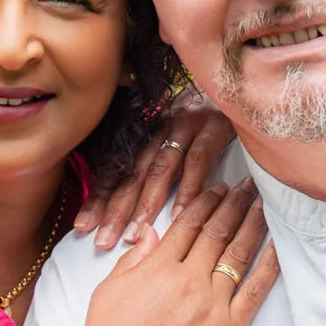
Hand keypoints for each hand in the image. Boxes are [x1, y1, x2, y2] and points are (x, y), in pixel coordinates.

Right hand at [65, 182, 279, 325]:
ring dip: (253, 225)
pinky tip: (279, 246)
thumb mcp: (108, 293)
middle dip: (234, 205)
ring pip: (238, 255)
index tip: (218, 189)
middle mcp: (189, 281)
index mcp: (158, 268)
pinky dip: (269, 266)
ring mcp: (212, 305)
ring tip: (264, 205)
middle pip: (217, 233)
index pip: (188, 224)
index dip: (206, 202)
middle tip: (248, 187)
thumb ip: (133, 261)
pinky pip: (256, 291)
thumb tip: (153, 233)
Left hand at [74, 102, 236, 249]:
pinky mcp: (214, 126)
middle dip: (116, 209)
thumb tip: (137, 210)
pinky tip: (179, 214)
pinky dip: (188, 188)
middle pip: (133, 174)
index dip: (100, 198)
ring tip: (136, 234)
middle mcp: (162, 128)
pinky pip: (197, 160)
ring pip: (160, 169)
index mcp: (149, 134)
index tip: (83, 226)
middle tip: (103, 240)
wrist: (243, 85)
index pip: (118, 170)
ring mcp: (187, 124)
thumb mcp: (179, 140)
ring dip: (146, 204)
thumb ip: (159, 167)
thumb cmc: (212, 123)